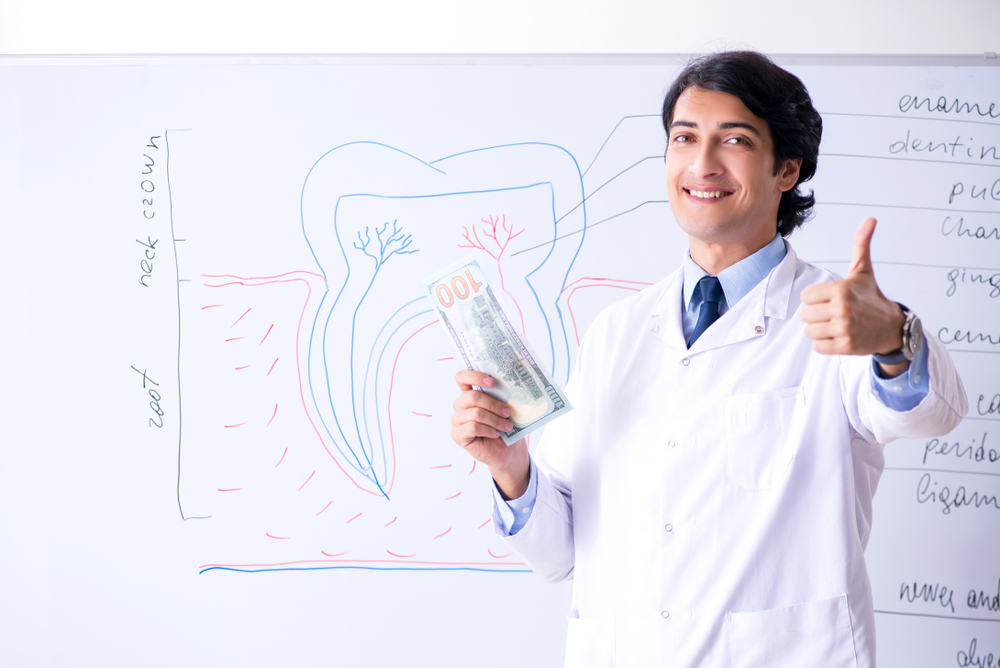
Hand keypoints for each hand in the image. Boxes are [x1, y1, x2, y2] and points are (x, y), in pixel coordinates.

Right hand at [450, 370, 528, 498]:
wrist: (508, 450)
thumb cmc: (505, 426)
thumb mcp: (505, 408)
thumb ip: (502, 397)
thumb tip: (511, 385)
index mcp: (470, 393)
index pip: (462, 377)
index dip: (474, 376)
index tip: (492, 381)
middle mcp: (460, 405)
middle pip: (472, 396)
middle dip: (493, 404)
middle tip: (508, 411)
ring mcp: (457, 420)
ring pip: (475, 414)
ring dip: (495, 420)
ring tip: (507, 426)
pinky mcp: (457, 435)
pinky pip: (473, 427)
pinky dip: (488, 430)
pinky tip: (496, 434)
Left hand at [800, 218, 905, 364]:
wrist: (892, 327)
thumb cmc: (871, 298)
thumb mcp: (863, 271)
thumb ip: (861, 245)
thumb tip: (870, 219)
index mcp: (841, 289)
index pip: (806, 296)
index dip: (816, 299)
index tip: (831, 299)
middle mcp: (842, 309)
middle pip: (805, 315)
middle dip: (817, 316)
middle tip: (834, 314)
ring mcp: (844, 329)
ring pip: (809, 332)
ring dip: (820, 331)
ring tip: (836, 325)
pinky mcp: (845, 346)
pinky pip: (818, 347)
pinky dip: (825, 344)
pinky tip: (839, 337)